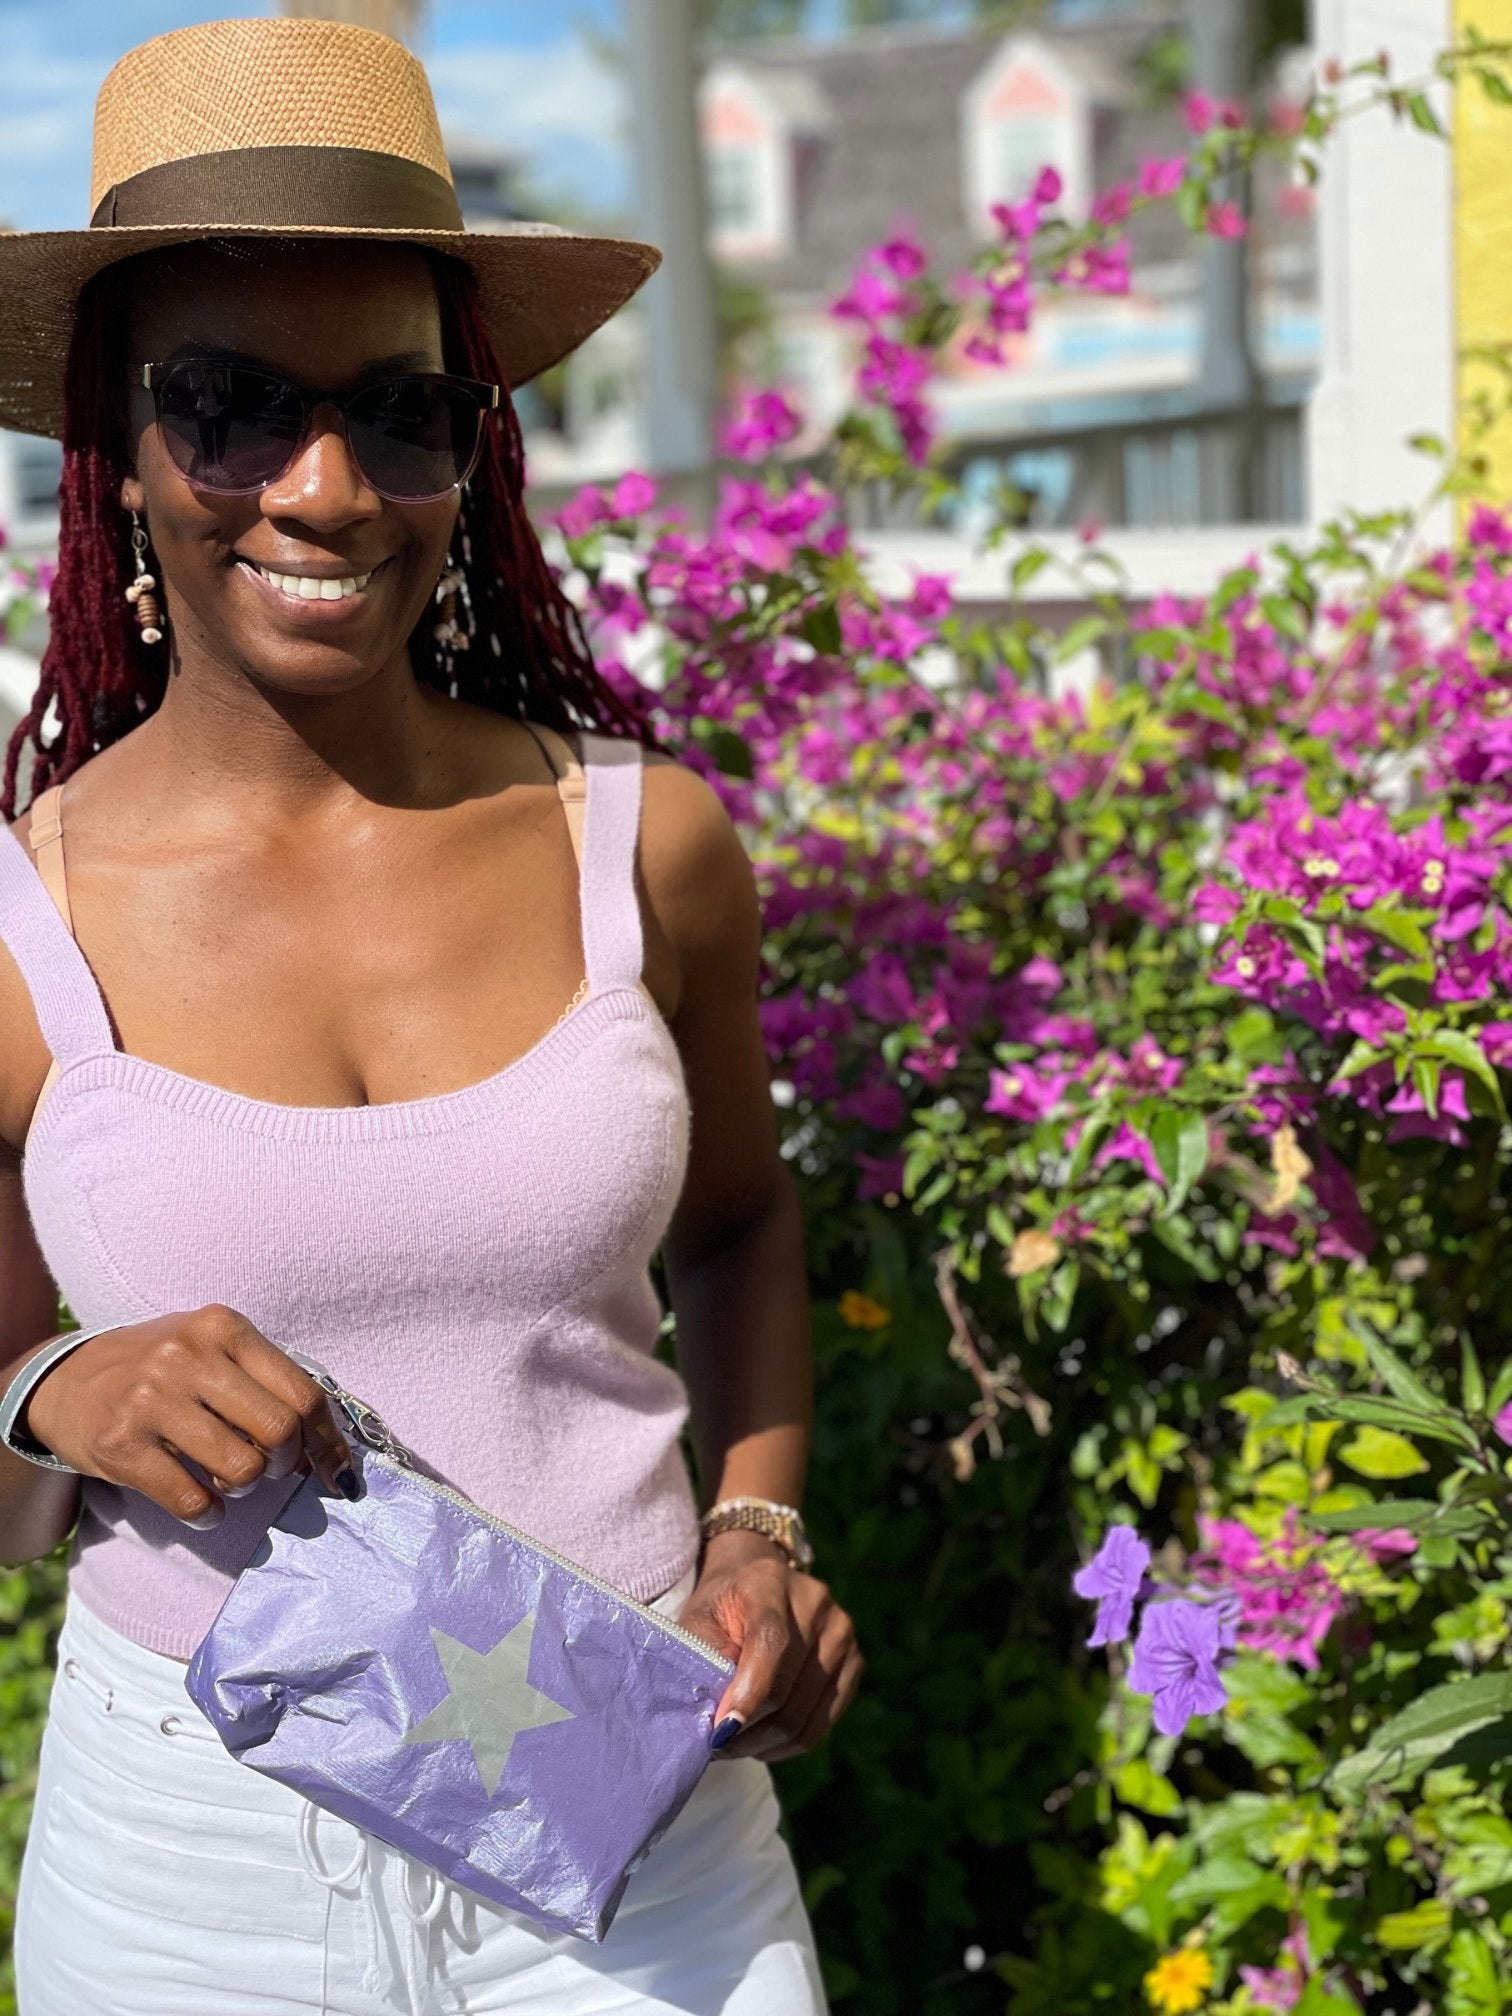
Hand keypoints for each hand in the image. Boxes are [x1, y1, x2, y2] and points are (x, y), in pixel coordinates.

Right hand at [22, 1304, 354, 1529]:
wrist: (65, 1380)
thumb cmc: (160, 1368)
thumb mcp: (211, 1348)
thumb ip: (266, 1381)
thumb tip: (331, 1450)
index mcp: (222, 1327)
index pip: (303, 1392)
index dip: (327, 1440)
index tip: (335, 1471)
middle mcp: (187, 1356)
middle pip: (280, 1431)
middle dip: (287, 1464)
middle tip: (272, 1470)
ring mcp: (150, 1399)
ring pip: (242, 1469)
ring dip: (245, 1488)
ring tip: (229, 1480)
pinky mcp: (120, 1445)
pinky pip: (192, 1500)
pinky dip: (209, 1515)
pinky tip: (204, 1507)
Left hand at [677, 1530, 862, 1761]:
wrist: (759, 1585)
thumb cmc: (722, 1610)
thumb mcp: (699, 1624)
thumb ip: (705, 1664)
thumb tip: (718, 1725)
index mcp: (769, 1582)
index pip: (769, 1642)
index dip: (747, 1692)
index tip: (721, 1732)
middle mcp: (815, 1602)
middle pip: (785, 1689)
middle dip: (745, 1730)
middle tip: (715, 1745)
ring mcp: (841, 1631)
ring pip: (803, 1716)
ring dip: (763, 1743)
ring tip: (734, 1744)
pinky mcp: (855, 1660)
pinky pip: (821, 1725)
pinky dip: (787, 1744)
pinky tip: (761, 1741)